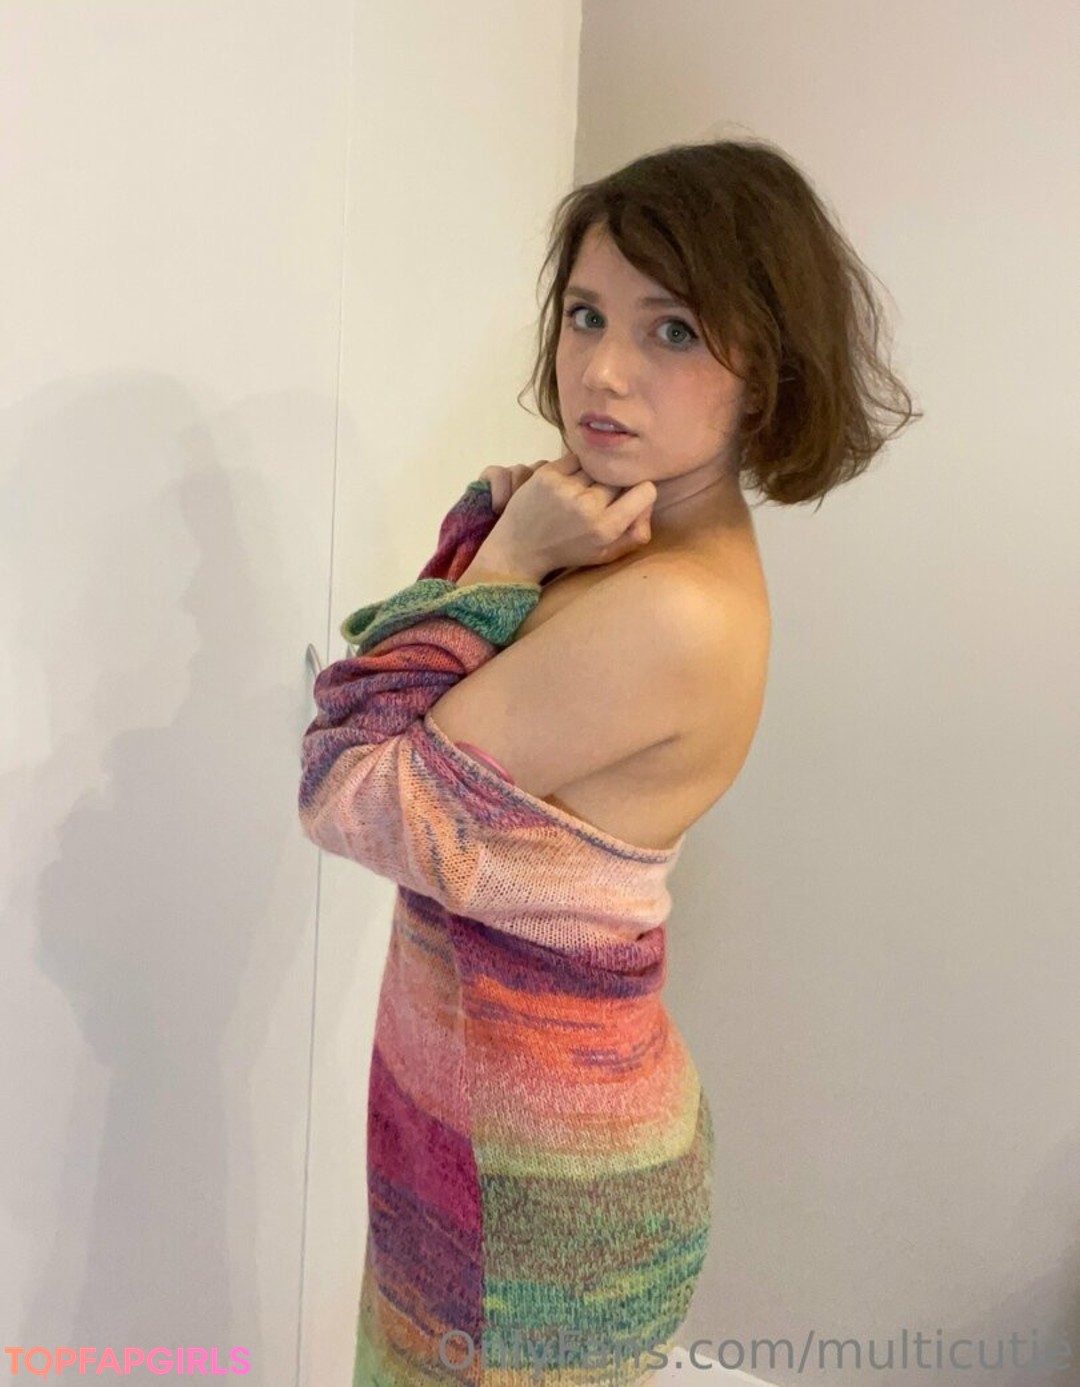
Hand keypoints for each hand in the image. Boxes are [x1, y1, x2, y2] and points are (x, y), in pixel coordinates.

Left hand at [488, 451, 655, 574]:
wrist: (520, 549)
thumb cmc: (567, 551)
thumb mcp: (604, 554)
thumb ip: (634, 535)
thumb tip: (648, 507)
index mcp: (606, 528)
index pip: (645, 491)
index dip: (640, 492)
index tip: (629, 497)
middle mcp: (588, 507)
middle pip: (619, 478)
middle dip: (614, 485)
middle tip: (600, 496)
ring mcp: (566, 488)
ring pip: (597, 467)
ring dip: (592, 476)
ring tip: (580, 490)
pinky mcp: (547, 474)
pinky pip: (575, 458)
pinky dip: (575, 466)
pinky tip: (569, 480)